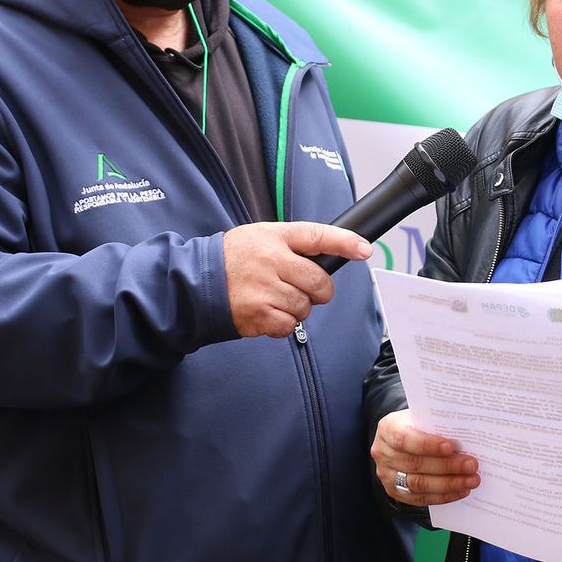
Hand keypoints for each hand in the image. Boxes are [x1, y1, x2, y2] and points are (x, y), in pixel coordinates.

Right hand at [222, 222, 370, 337]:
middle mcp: (272, 261)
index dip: (345, 242)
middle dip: (319, 291)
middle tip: (303, 288)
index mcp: (275, 237)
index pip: (318, 236)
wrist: (196, 281)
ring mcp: (265, 289)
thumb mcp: (261, 236)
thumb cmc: (234, 258)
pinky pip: (289, 325)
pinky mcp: (259, 314)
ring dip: (297, 308)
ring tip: (274, 297)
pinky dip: (283, 323)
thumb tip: (332, 254)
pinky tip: (266, 312)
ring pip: (305, 307)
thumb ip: (293, 244)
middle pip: (319, 282)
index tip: (365, 250)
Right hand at [371, 409, 479, 505]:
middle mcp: (382, 453)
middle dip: (447, 466)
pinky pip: (420, 498)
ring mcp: (386, 475)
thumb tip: (467, 438)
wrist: (402, 438)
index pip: (405, 439)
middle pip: (415, 464)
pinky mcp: (394, 491)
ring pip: (419, 484)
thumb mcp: (423, 417)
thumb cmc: (417, 425)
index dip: (428, 445)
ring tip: (471, 480)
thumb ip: (437, 425)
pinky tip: (461, 491)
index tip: (452, 447)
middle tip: (471, 465)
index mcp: (388, 428)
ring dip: (449, 484)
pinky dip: (443, 496)